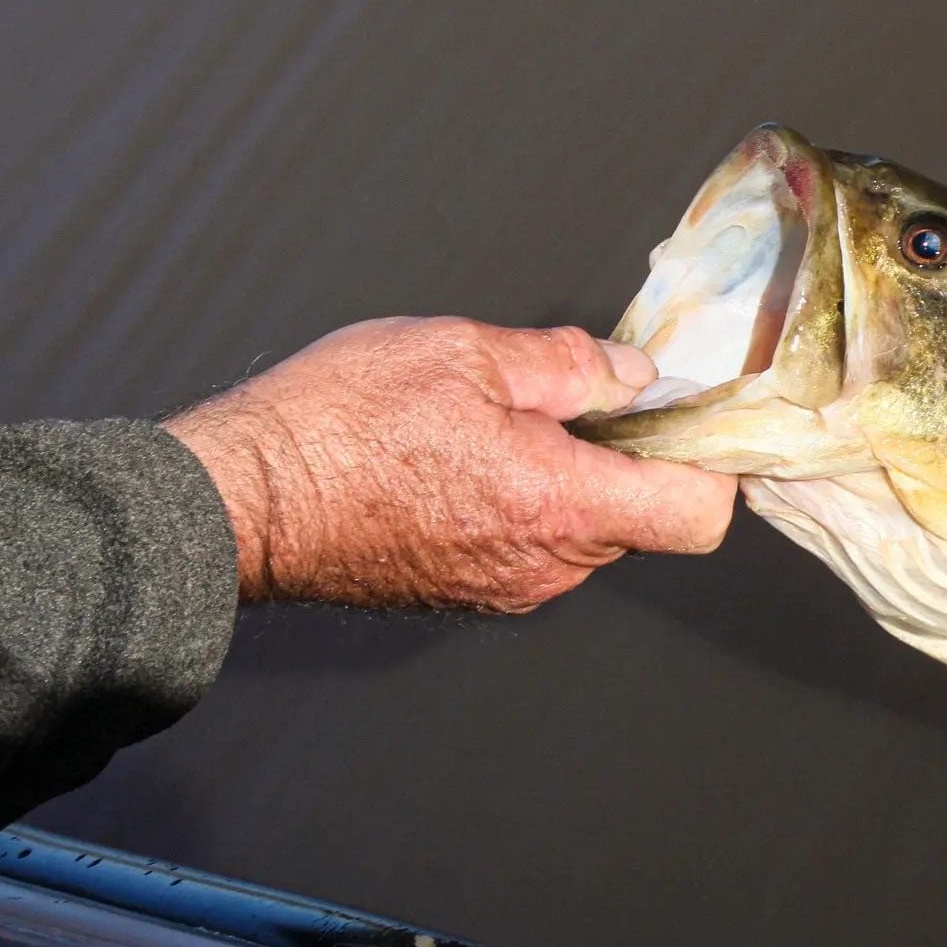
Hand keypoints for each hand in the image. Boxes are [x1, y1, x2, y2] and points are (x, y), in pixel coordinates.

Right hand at [163, 317, 735, 612]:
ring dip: (570, 479)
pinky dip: (524, 505)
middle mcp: (545, 564)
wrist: (236, 502)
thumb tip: (633, 375)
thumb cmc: (335, 424)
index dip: (710, 464)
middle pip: (643, 518)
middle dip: (627, 458)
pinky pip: (533, 549)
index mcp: (560, 504)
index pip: (698, 515)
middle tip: (573, 400)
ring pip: (586, 533)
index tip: (685, 421)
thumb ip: (568, 363)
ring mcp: (507, 588)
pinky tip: (465, 461)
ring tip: (499, 426)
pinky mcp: (470, 594)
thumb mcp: (462, 352)